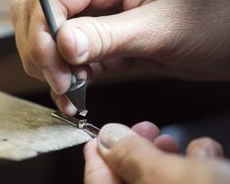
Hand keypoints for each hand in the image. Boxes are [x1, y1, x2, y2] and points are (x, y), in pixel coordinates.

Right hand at [11, 0, 229, 114]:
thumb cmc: (215, 18)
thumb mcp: (163, 27)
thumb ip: (111, 35)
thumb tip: (65, 43)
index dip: (43, 32)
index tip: (55, 65)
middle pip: (41, 16)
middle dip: (40, 50)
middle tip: (59, 80)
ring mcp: (101, 22)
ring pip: (54, 41)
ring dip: (52, 69)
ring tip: (68, 94)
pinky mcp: (107, 46)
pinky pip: (75, 61)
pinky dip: (69, 81)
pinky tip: (75, 96)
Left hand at [84, 123, 227, 183]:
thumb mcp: (173, 179)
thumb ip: (133, 157)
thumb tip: (107, 137)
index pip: (98, 182)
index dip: (99, 155)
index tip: (106, 133)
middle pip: (132, 179)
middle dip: (140, 152)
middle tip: (149, 130)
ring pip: (162, 180)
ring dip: (173, 160)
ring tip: (186, 147)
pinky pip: (189, 183)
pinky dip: (198, 169)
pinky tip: (211, 158)